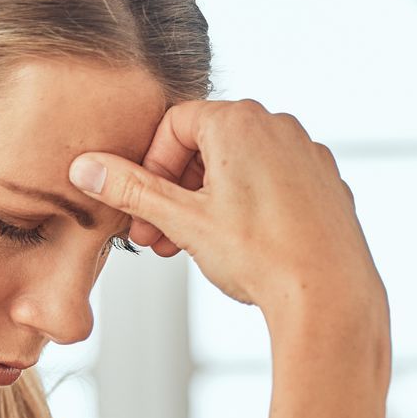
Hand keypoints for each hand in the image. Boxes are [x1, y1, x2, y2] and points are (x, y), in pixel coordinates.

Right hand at [68, 99, 385, 322]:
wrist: (329, 296)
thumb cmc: (259, 256)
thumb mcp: (182, 221)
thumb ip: (130, 189)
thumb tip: (86, 168)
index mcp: (240, 121)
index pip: (175, 125)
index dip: (150, 167)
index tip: (143, 210)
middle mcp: (279, 126)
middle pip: (208, 145)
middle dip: (175, 191)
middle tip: (157, 236)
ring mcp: (308, 154)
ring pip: (242, 167)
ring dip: (208, 202)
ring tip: (192, 247)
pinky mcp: (327, 184)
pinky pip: (276, 185)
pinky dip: (250, 208)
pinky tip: (242, 248)